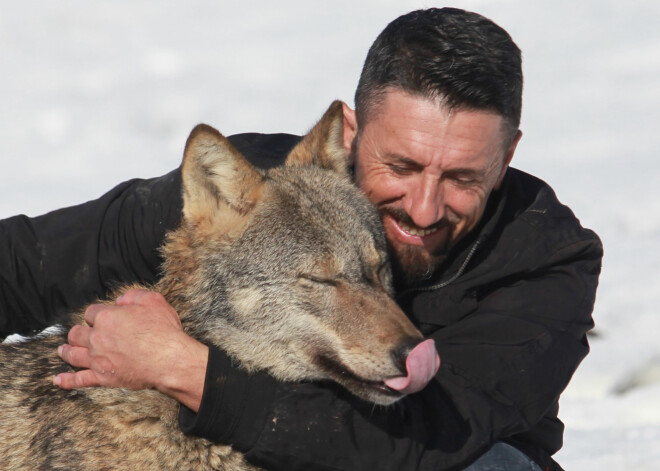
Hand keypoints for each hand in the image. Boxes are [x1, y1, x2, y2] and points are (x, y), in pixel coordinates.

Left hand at [54, 288, 207, 411]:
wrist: (168, 359)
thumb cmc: (163, 330)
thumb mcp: (153, 301)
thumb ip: (133, 295)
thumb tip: (120, 300)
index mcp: (107, 317)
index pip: (91, 312)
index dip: (97, 314)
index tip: (103, 317)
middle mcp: (97, 338)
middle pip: (77, 333)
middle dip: (78, 331)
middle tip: (80, 333)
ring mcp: (97, 359)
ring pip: (73, 354)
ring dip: (66, 351)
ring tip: (62, 350)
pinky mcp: (102, 377)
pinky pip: (79, 380)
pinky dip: (67, 380)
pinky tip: (58, 380)